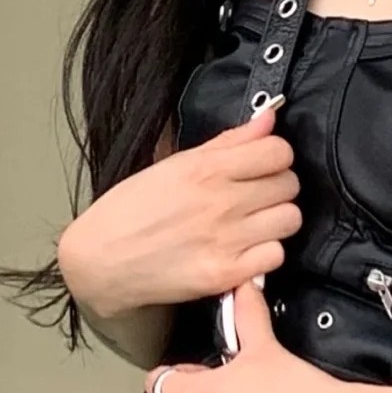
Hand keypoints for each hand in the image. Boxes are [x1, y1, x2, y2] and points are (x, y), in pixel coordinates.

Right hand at [58, 104, 301, 320]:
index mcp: (206, 169)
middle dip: (277, 188)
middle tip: (256, 198)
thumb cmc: (133, 209)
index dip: (276, 157)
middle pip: (289, 185)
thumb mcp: (174, 165)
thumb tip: (269, 119)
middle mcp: (220, 201)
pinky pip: (276, 256)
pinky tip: (247, 250)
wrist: (102, 261)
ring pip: (289, 220)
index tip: (262, 167)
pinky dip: (266, 254)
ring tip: (254, 224)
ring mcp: (226, 239)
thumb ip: (226, 143)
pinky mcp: (226, 273)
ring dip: (277, 221)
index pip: (278, 151)